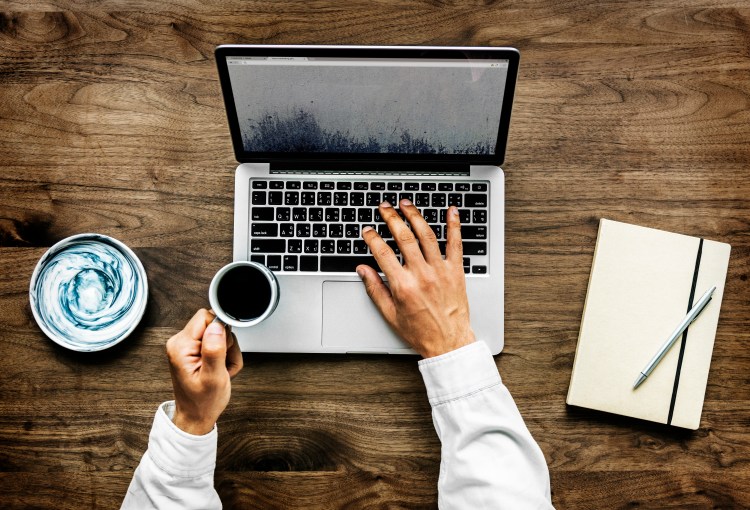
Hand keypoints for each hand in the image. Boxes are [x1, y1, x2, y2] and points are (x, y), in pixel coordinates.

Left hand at [165, 309, 243, 434]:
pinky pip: (217, 343)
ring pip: (219, 334)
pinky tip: (220, 370)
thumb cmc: (202, 403)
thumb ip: (214, 349)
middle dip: (226, 344)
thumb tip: (217, 326)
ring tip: (222, 370)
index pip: (205, 317)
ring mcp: (187, 346)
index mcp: (181, 346)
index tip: (224, 349)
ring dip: (228, 352)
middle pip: (214, 325)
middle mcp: (181, 343)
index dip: (221, 330)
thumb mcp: (213, 378)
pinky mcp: (194, 350)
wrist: (195, 417)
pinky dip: (224, 356)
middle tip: (223, 364)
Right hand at [357, 200, 475, 357]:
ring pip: (426, 235)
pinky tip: (451, 211)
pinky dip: (454, 225)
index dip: (372, 238)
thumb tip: (363, 270)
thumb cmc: (421, 331)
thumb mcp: (390, 314)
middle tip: (385, 207)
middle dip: (391, 218)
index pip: (382, 253)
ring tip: (406, 204)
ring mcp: (440, 271)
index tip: (367, 231)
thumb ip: (375, 289)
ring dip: (415, 216)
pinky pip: (456, 244)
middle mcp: (421, 275)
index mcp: (403, 286)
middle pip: (403, 237)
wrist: (449, 342)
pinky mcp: (456, 271)